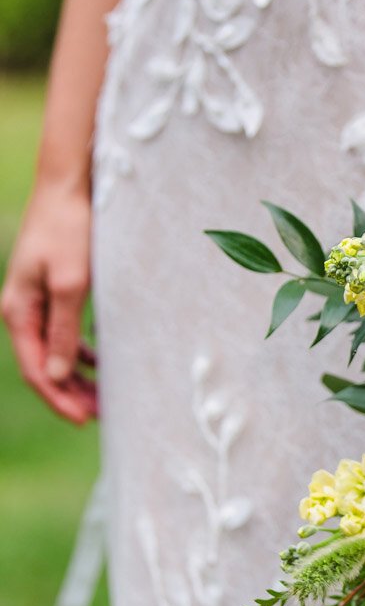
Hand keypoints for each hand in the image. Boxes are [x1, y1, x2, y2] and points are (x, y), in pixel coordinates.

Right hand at [1, 183, 97, 423]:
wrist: (69, 185)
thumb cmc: (70, 229)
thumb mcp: (71, 283)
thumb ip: (63, 329)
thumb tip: (55, 374)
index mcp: (19, 310)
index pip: (35, 369)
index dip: (59, 398)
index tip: (85, 420)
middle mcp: (23, 308)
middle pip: (44, 364)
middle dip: (70, 392)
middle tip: (101, 415)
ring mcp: (38, 298)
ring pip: (55, 350)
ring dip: (77, 375)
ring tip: (104, 396)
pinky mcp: (56, 288)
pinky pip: (65, 331)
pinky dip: (82, 350)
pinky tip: (102, 362)